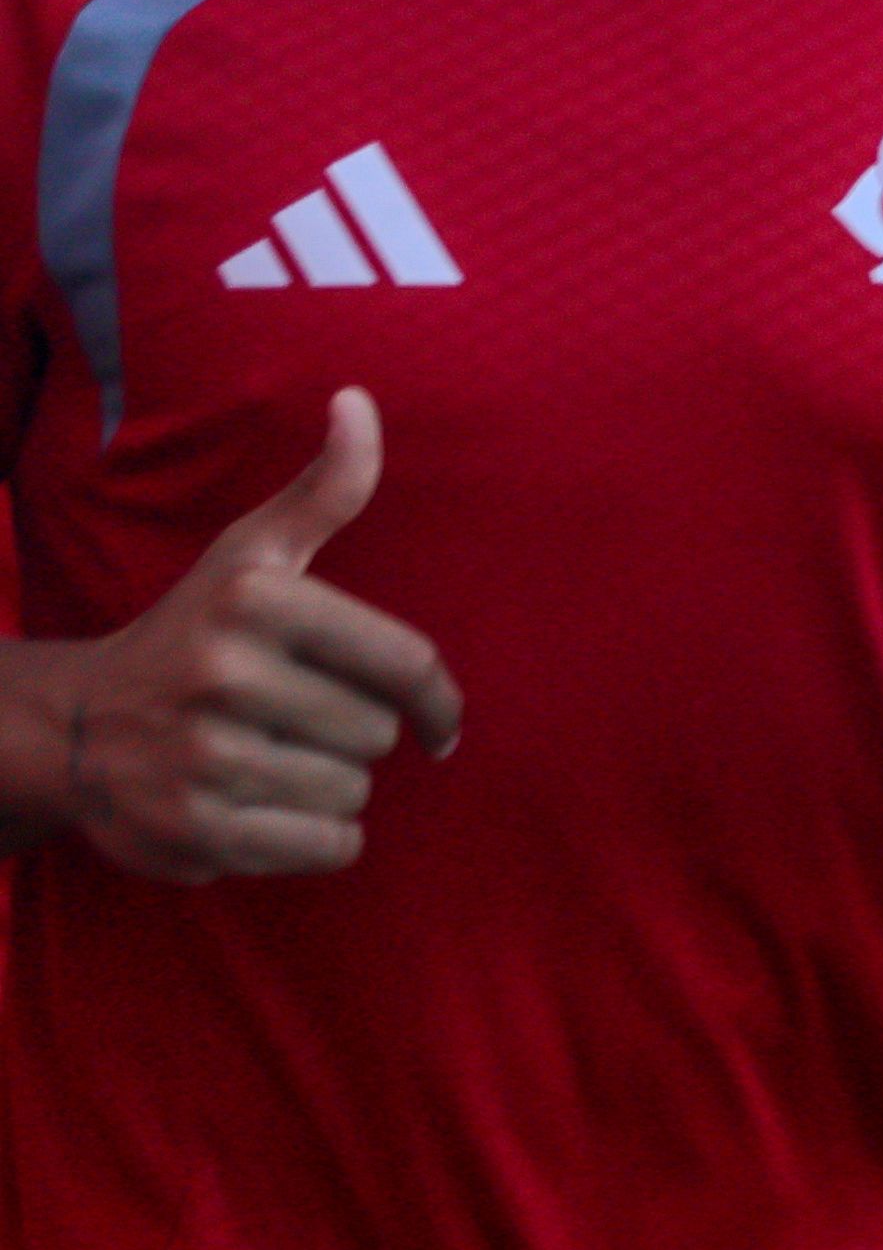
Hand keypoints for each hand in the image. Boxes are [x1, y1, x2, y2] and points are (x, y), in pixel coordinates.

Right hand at [60, 389, 463, 879]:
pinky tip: (263, 808)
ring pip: (352, 792)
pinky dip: (314, 838)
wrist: (75, 727)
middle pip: (377, 735)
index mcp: (253, 600)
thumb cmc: (192, 635)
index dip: (439, 701)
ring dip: (328, 787)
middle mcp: (223, 674)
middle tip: (291, 723)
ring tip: (269, 760)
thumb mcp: (252, 555)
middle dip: (351, 736)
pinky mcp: (194, 830)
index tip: (441, 723)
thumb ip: (325, 489)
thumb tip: (358, 401)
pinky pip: (326, 847)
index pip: (405, 664)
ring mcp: (203, 756)